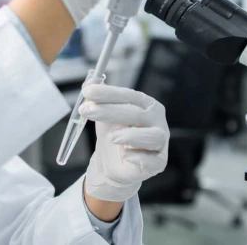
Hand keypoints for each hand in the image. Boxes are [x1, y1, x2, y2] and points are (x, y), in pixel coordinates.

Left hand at [79, 84, 169, 201]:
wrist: (111, 164)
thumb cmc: (112, 134)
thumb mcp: (101, 113)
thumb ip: (96, 97)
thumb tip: (89, 83)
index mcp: (145, 104)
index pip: (129, 95)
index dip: (108, 93)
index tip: (88, 91)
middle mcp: (156, 121)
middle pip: (138, 114)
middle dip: (110, 111)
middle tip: (87, 110)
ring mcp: (159, 143)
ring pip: (153, 136)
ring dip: (131, 135)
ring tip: (111, 137)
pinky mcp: (158, 163)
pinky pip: (153, 161)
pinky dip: (139, 157)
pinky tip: (125, 154)